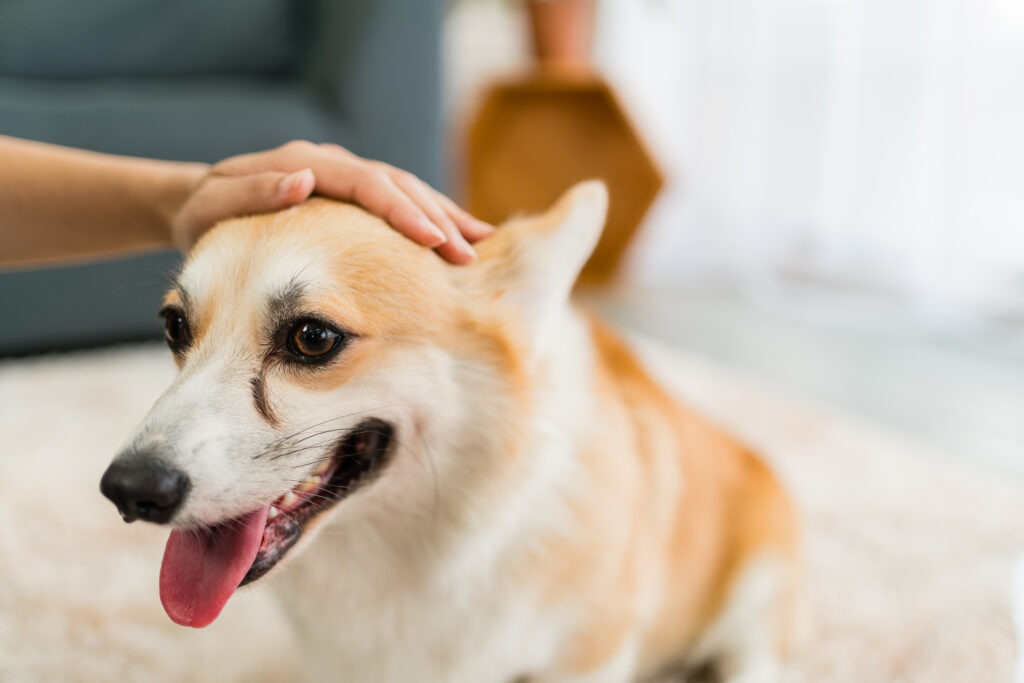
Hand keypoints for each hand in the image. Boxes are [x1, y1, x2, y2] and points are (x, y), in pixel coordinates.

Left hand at [170, 140, 492, 263]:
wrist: (201, 204)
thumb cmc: (204, 213)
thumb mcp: (212, 206)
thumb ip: (253, 191)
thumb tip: (302, 179)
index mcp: (304, 163)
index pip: (365, 183)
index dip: (402, 210)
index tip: (431, 239)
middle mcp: (330, 164)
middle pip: (396, 184)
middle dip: (436, 218)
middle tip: (468, 254)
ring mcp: (344, 178)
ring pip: (406, 190)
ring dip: (444, 216)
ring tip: (481, 242)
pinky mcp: (351, 198)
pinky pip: (397, 203)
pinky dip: (429, 217)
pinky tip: (457, 237)